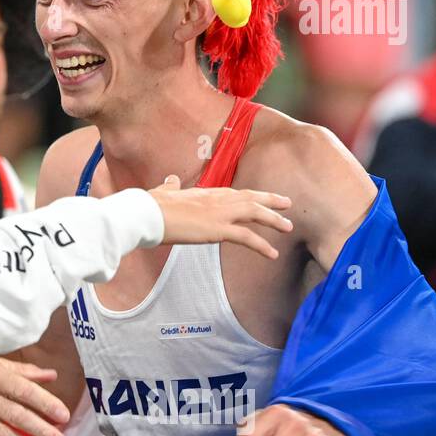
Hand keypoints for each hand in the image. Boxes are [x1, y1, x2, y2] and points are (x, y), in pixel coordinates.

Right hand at [148, 175, 291, 259]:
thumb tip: (170, 180)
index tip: (262, 197)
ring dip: (273, 220)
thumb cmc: (151, 206)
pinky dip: (262, 246)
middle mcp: (216, 200)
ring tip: (288, 227)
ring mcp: (219, 214)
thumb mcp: (163, 192)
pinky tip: (273, 254)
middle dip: (270, 200)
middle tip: (287, 204)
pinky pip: (246, 238)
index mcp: (205, 193)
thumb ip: (170, 187)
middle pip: (250, 198)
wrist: (146, 214)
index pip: (234, 193)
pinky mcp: (217, 230)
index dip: (250, 195)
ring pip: (255, 213)